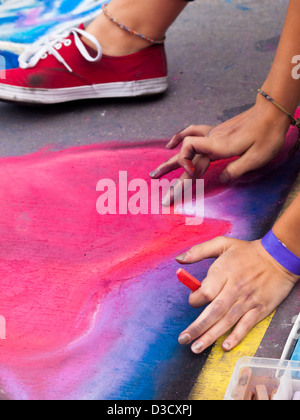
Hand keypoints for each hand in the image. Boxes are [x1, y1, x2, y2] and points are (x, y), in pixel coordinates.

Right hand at [150, 100, 289, 203]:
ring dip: (169, 162)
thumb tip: (221, 181)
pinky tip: (170, 143)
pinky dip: (178, 138)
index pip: (190, 154)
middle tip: (165, 199)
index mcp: (218, 147)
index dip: (185, 167)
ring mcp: (212, 135)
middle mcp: (211, 141)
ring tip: (155, 173)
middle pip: (185, 159)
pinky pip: (192, 133)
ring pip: (185, 148)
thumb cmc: (267, 135)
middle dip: (173, 180)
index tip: (192, 176)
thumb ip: (236, 170)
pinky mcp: (216, 133)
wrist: (271, 112)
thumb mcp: (257, 157)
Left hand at [176, 236, 298, 352]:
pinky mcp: (259, 309)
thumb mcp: (222, 243)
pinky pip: (246, 325)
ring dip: (210, 336)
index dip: (195, 299)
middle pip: (212, 311)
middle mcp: (234, 288)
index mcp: (224, 273)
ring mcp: (247, 300)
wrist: (278, 257)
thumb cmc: (247, 251)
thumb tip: (179, 260)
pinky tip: (225, 346)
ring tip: (196, 348)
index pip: (205, 292)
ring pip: (226, 321)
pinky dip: (236, 336)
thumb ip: (198, 251)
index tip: (193, 301)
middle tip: (183, 339)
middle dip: (196, 327)